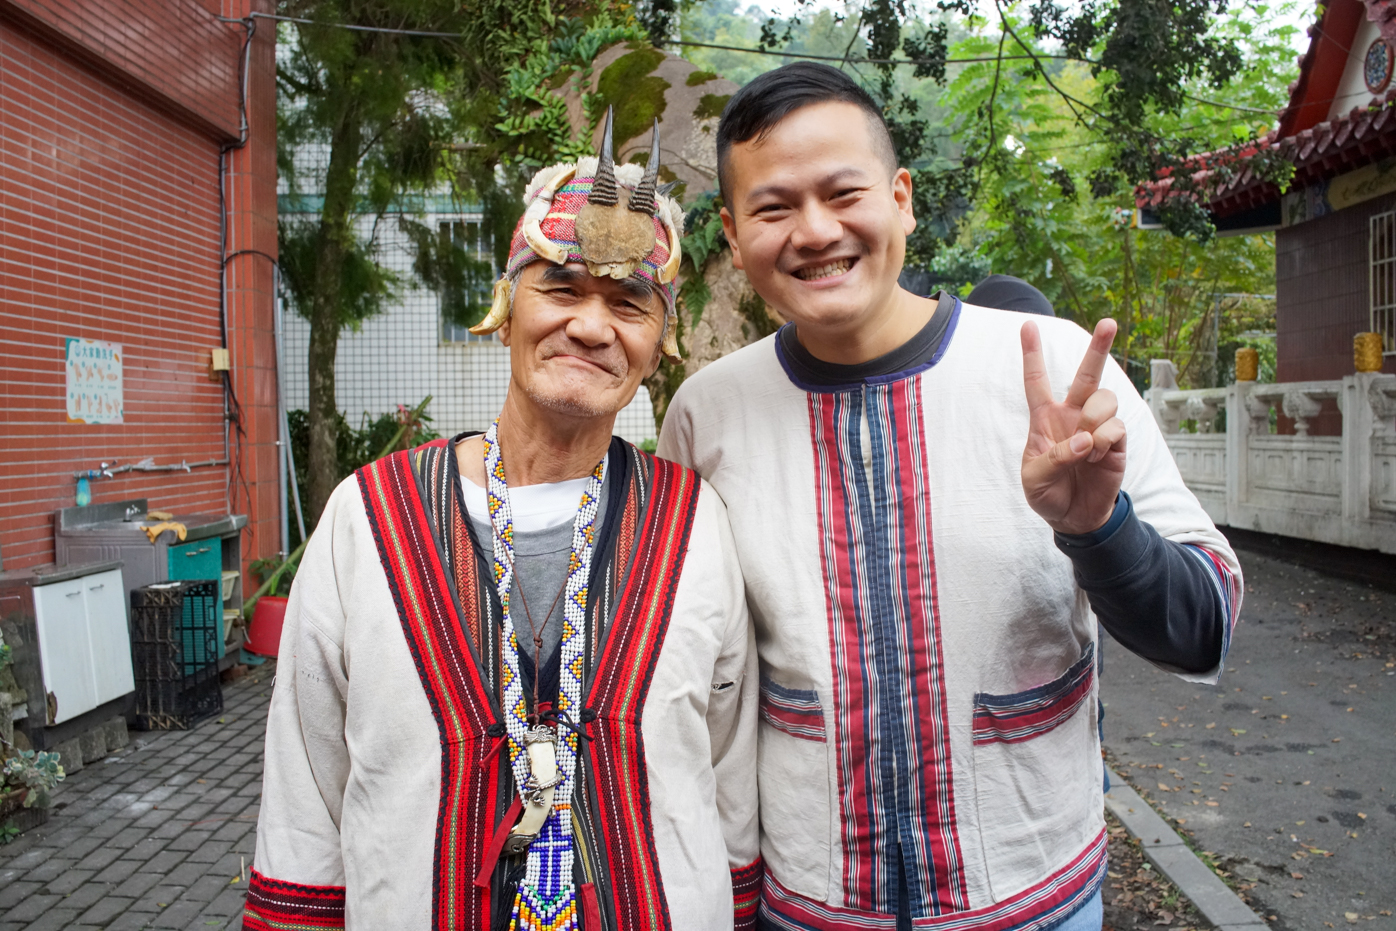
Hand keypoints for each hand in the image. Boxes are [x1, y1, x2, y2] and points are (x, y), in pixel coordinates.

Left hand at [1020, 318, 1125, 534]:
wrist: (1074, 517)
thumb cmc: (1048, 493)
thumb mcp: (1035, 479)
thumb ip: (1054, 457)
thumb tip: (1085, 439)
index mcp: (1045, 419)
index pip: (1037, 381)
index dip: (1032, 354)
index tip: (1028, 326)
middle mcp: (1073, 415)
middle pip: (1087, 374)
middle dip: (1099, 347)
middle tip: (1109, 322)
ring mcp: (1097, 426)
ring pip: (1105, 399)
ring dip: (1094, 420)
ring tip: (1086, 447)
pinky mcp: (1116, 442)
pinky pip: (1116, 427)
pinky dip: (1104, 443)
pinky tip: (1096, 459)